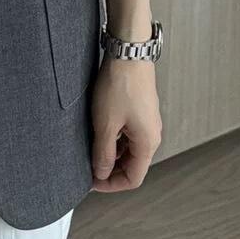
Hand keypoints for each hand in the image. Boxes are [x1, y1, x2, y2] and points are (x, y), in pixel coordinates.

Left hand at [89, 55, 161, 192]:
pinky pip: (129, 134)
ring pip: (130, 150)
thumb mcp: (105, 124)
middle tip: (88, 168)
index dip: (111, 185)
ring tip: (90, 149)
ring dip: (112, 154)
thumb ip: (103, 153)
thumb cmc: (120, 86)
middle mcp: (152, 135)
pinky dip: (115, 140)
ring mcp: (147, 122)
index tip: (91, 182)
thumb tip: (101, 173)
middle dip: (110, 170)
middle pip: (133, 165)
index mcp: (148, 143)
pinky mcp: (140, 111)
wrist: (128, 54)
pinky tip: (99, 133)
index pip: (133, 178)